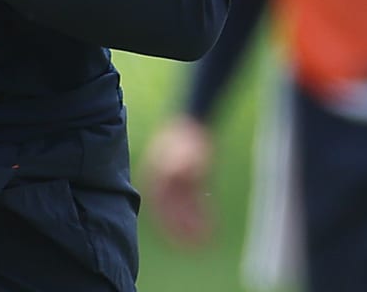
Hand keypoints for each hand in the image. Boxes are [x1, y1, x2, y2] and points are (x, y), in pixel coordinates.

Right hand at [143, 115, 215, 246]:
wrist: (199, 120)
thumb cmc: (193, 135)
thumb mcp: (190, 148)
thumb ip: (185, 162)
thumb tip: (180, 173)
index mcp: (155, 175)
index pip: (159, 208)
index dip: (169, 226)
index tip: (182, 241)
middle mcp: (161, 182)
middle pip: (169, 213)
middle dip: (181, 231)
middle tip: (197, 247)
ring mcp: (174, 184)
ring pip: (181, 212)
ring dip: (191, 227)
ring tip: (206, 242)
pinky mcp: (188, 185)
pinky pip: (192, 206)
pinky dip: (200, 218)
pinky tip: (212, 229)